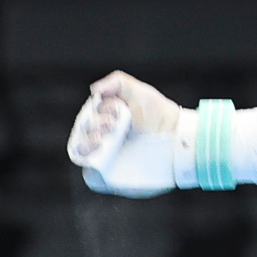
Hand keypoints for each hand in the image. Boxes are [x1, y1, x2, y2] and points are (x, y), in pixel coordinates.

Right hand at [67, 70, 187, 196]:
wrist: (176, 138)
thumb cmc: (158, 113)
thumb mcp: (139, 91)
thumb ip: (116, 83)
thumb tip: (93, 90)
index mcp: (105, 118)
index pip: (87, 117)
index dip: (96, 113)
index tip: (115, 112)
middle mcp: (102, 137)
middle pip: (82, 132)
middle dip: (94, 126)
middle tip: (112, 124)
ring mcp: (104, 156)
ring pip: (80, 151)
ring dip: (86, 143)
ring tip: (103, 138)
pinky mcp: (108, 174)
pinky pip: (89, 173)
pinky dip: (88, 162)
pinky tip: (99, 153)